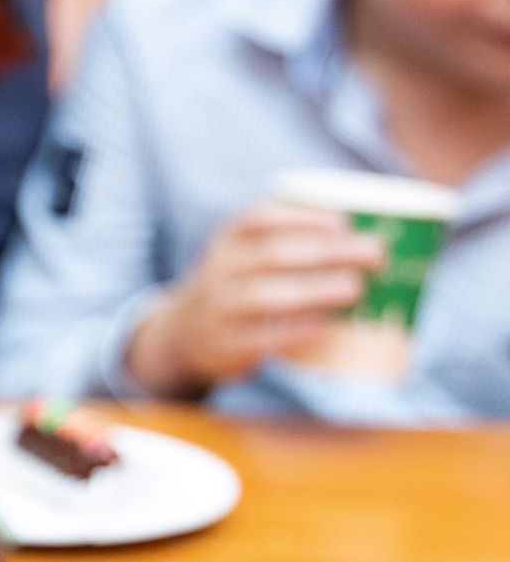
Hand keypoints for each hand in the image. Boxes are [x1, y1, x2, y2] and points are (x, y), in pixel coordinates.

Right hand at [124, 202, 385, 397]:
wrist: (187, 333)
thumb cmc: (239, 287)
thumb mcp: (247, 256)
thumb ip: (291, 243)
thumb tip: (366, 239)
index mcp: (228, 240)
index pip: (257, 218)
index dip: (301, 216)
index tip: (343, 220)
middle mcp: (220, 270)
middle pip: (271, 254)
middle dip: (326, 251)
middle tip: (373, 253)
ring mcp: (219, 308)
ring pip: (262, 294)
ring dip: (312, 289)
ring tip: (354, 288)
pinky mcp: (227, 345)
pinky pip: (261, 337)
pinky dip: (295, 330)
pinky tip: (327, 325)